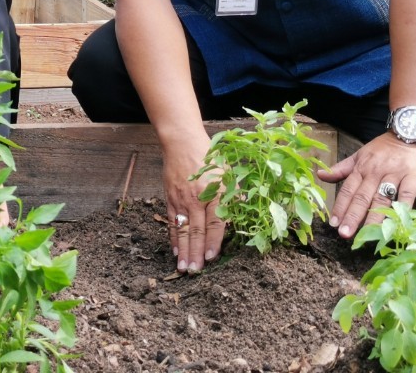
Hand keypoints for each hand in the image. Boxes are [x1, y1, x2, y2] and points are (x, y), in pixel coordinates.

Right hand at [161, 128, 225, 272]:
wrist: (182, 142)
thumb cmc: (210, 157)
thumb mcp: (228, 173)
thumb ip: (235, 195)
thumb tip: (245, 216)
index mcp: (214, 192)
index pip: (215, 222)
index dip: (214, 241)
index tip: (212, 258)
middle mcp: (197, 199)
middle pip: (197, 230)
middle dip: (196, 253)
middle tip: (195, 272)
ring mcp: (182, 200)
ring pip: (183, 230)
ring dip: (183, 251)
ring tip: (183, 268)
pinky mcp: (170, 199)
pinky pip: (172, 222)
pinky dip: (173, 238)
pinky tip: (176, 251)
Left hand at [317, 134, 415, 237]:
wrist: (412, 130)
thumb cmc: (385, 147)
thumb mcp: (360, 154)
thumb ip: (342, 168)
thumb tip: (320, 175)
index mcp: (361, 167)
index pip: (348, 189)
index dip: (340, 206)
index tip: (333, 223)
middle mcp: (376, 170)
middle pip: (362, 196)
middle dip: (353, 215)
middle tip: (344, 234)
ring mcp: (395, 172)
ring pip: (382, 197)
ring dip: (374, 216)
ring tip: (368, 234)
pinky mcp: (414, 175)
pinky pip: (408, 193)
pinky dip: (403, 207)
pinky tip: (397, 221)